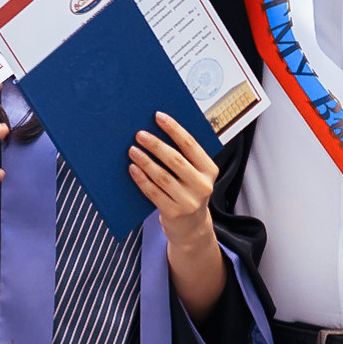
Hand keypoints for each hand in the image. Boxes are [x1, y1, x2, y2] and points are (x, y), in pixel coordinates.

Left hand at [131, 113, 218, 238]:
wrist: (191, 227)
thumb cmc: (189, 192)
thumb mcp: (195, 174)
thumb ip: (184, 157)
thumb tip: (159, 131)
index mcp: (209, 170)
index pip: (191, 145)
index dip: (174, 129)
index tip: (158, 116)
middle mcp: (202, 185)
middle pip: (176, 160)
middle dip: (156, 145)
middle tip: (140, 134)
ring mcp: (188, 201)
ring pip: (163, 177)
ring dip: (145, 161)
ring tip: (132, 150)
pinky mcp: (174, 213)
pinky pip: (154, 192)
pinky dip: (142, 180)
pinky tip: (133, 169)